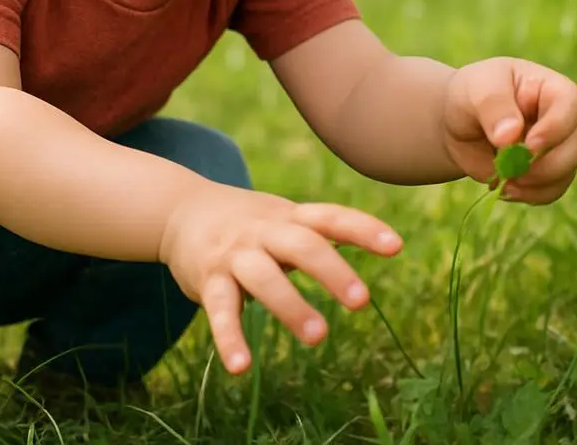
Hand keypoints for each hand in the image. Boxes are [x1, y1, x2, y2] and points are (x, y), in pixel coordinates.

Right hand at [158, 183, 401, 373]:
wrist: (180, 211)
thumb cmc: (247, 222)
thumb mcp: (284, 218)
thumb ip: (323, 232)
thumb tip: (388, 244)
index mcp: (290, 217)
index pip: (331, 217)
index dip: (363, 229)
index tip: (396, 247)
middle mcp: (264, 231)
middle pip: (302, 245)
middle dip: (332, 271)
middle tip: (361, 301)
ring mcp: (235, 254)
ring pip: (264, 277)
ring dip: (291, 306)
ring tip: (318, 337)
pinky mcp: (208, 280)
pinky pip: (221, 310)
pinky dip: (230, 338)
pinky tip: (241, 367)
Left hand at [441, 57, 576, 203]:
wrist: (458, 121)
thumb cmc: (472, 93)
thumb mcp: (476, 88)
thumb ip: (492, 105)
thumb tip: (509, 136)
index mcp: (551, 89)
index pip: (571, 104)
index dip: (556, 128)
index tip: (529, 145)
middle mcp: (561, 119)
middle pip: (575, 146)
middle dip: (546, 165)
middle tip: (512, 170)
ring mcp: (557, 148)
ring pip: (566, 173)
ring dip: (536, 184)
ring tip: (504, 181)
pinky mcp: (546, 173)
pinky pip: (550, 191)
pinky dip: (529, 195)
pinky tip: (505, 189)